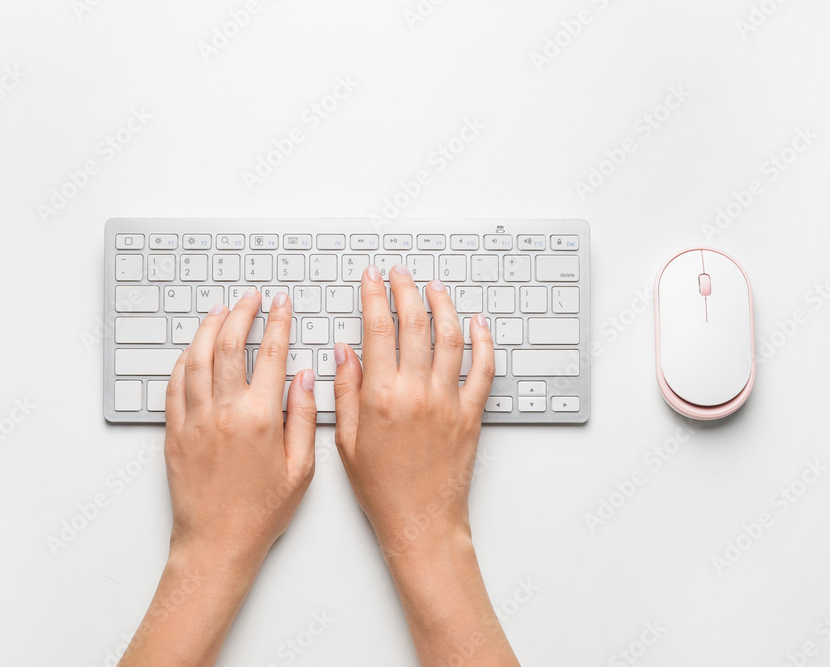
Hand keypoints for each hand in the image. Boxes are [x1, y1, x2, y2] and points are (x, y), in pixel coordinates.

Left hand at [120, 289, 317, 666]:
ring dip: (209, 327)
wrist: (217, 543)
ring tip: (221, 311)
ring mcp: (194, 420)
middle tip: (250, 299)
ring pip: (197, 357)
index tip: (281, 304)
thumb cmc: (261, 513)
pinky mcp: (174, 432)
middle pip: (229, 344)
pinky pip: (175, 384)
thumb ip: (303, 417)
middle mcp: (223, 412)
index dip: (278, 322)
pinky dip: (185, 359)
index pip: (271, 353)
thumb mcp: (300, 468)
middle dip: (241, 312)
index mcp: (260, 418)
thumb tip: (304, 377)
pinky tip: (194, 350)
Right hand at [332, 265, 517, 665]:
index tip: (371, 278)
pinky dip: (484, 342)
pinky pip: (483, 369)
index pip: (377, 329)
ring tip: (435, 288)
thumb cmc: (381, 489)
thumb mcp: (347, 440)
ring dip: (443, 306)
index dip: (374, 296)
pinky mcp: (471, 414)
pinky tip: (478, 325)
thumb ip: (346, 391)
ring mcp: (448, 400)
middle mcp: (417, 391)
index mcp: (381, 396)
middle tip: (401, 273)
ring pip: (451, 338)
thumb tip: (345, 351)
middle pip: (416, 324)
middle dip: (407, 290)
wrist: (421, 522)